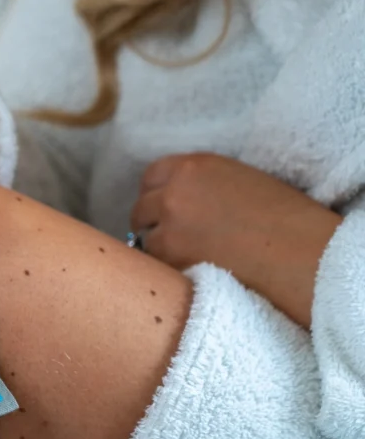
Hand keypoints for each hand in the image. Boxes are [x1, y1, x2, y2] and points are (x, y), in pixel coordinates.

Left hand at [130, 153, 342, 326]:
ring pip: (144, 239)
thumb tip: (176, 199)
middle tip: (171, 239)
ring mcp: (168, 225)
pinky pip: (155, 264)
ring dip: (158, 249)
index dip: (156, 195)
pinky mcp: (170, 257)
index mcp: (194, 167)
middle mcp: (174, 192)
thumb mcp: (238, 180)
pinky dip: (166, 269)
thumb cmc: (283, 217)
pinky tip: (189, 271)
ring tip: (186, 259)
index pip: (151, 177)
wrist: (298, 251)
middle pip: (140, 209)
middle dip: (152, 223)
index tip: (161, 209)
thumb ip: (202, 184)